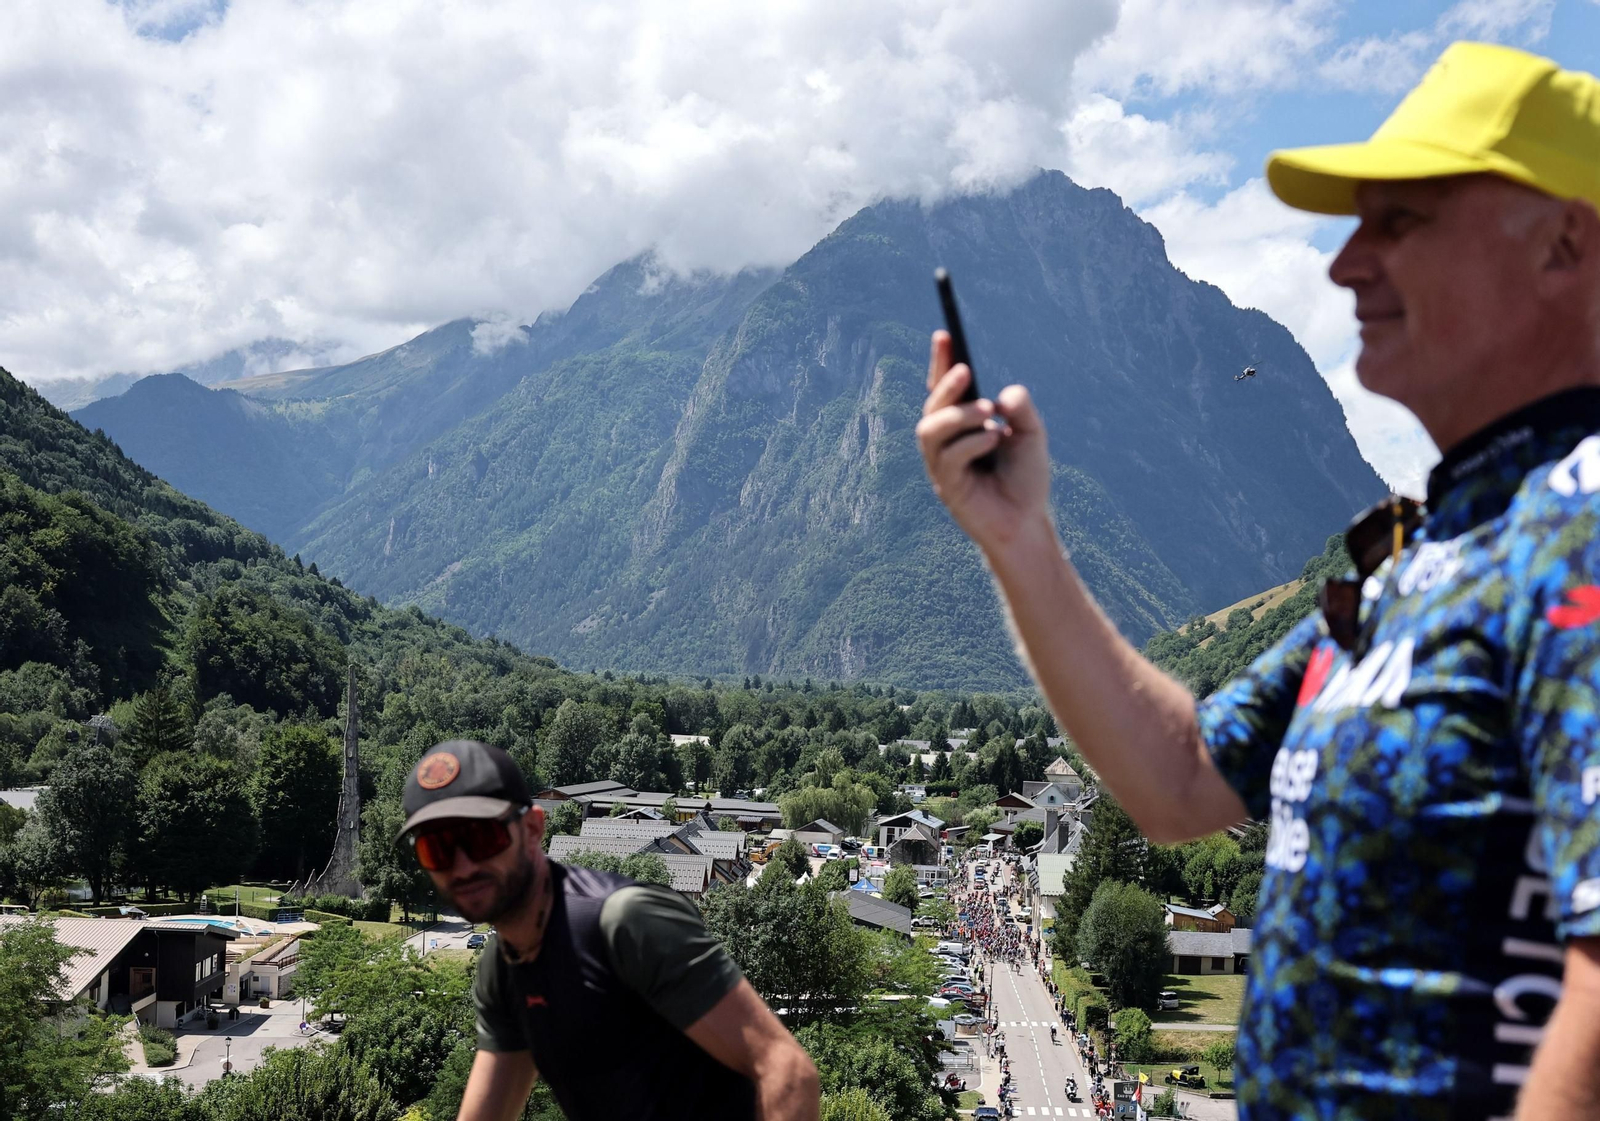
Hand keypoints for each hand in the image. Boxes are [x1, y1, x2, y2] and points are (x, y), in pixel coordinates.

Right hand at [915, 331, 1051, 553]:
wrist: (1026, 522)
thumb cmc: (1025, 478)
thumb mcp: (1032, 435)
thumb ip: (1022, 410)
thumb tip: (1004, 395)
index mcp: (962, 424)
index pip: (945, 388)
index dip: (940, 361)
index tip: (944, 333)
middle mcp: (946, 441)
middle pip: (932, 405)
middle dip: (945, 385)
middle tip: (966, 370)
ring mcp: (942, 464)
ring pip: (930, 430)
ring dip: (958, 415)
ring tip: (988, 413)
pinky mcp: (946, 485)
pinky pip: (948, 458)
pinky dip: (971, 444)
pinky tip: (994, 440)